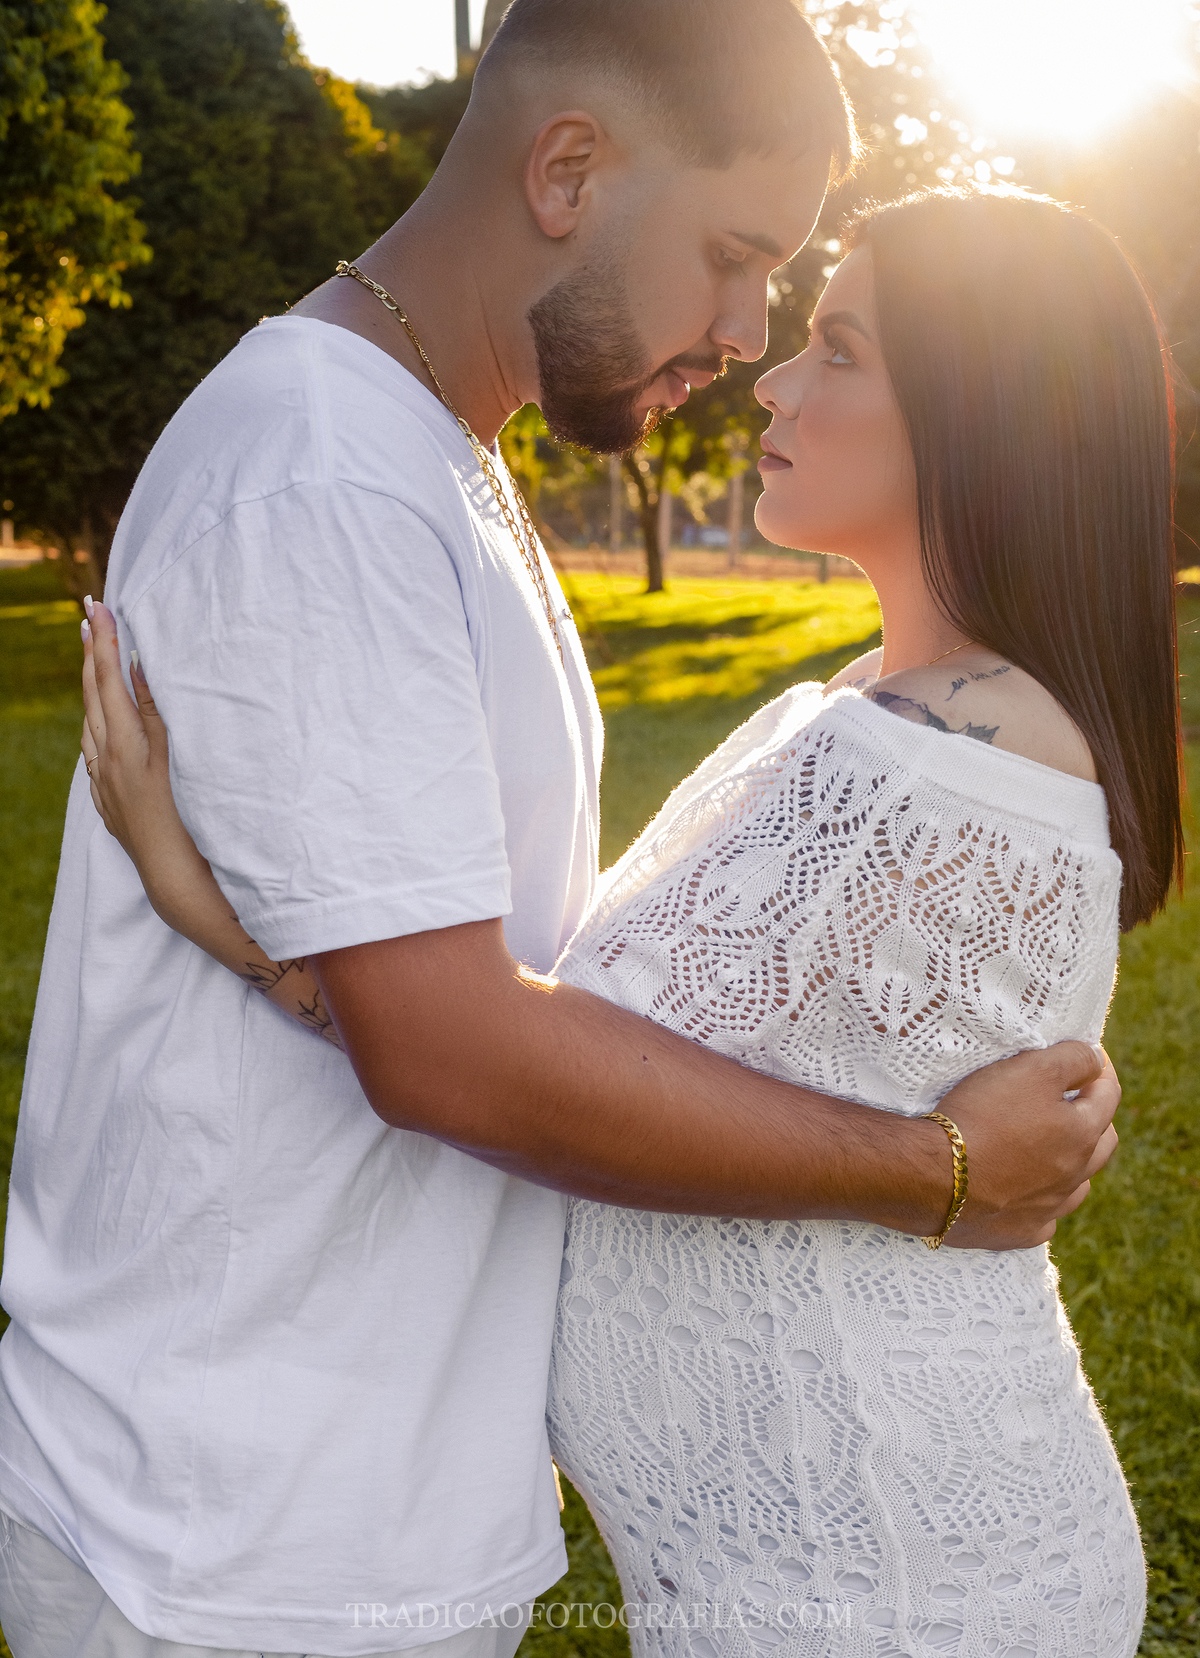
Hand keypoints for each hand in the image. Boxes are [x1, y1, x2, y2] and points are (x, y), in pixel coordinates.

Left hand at [81, 598, 210, 923]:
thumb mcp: (178, 757)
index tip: (97, 604)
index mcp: (124, 744)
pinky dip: (97, 724)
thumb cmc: (188, 819)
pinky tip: (102, 724)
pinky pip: (94, 751)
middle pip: (92, 696)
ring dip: (92, 687)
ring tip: (94, 658)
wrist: (175, 879)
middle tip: (90, 616)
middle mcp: (106, 760)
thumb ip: (157, 711)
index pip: (109, 680)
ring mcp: (104, 783)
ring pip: (90, 723)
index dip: (103, 640)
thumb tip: (137, 666)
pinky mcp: (109, 802)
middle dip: (91, 653)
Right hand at [935, 1041, 1119, 1248]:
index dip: (1101, 1069)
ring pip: (1078, 1185)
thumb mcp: (1030, 1069)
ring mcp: (1048, 1208)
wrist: (933, 1176)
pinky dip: (1041, 1203)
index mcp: (1081, 1134)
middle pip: (1102, 1143)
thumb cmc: (983, 1115)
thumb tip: (1096, 1059)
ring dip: (1073, 1164)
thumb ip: (1072, 1059)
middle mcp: (1073, 1175)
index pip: (1108, 1095)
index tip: (1090, 1056)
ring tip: (1052, 1147)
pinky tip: (1026, 1193)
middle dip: (1095, 1117)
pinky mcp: (1019, 1232)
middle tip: (1074, 1099)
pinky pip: (1044, 1219)